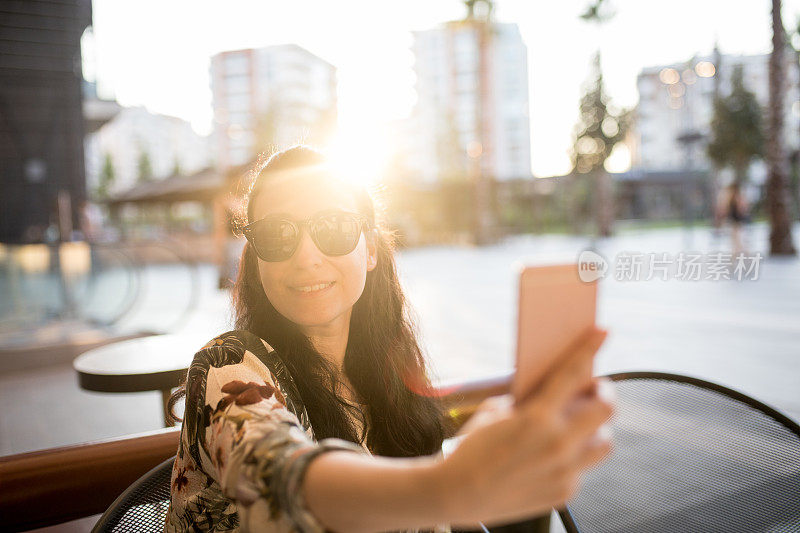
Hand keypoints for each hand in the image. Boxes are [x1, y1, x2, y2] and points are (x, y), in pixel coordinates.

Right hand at [435, 329, 613, 527]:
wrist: (457, 493)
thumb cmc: (471, 448)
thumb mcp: (495, 413)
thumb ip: (528, 400)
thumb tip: (554, 392)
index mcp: (537, 417)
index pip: (573, 374)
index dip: (590, 348)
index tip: (602, 331)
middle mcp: (558, 444)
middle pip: (606, 409)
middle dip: (602, 394)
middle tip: (592, 391)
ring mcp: (565, 471)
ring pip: (604, 442)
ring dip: (595, 429)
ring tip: (577, 425)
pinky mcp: (564, 492)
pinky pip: (584, 467)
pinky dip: (574, 456)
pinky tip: (555, 453)